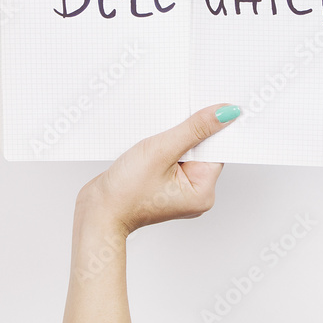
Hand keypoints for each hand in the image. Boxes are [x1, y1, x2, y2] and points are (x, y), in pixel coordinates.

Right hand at [75, 103, 241, 235]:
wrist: (97, 212)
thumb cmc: (125, 191)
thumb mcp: (162, 151)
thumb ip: (195, 129)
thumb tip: (225, 113)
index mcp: (203, 191)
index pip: (217, 149)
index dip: (209, 128)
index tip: (198, 111)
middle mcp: (196, 193)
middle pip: (202, 150)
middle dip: (187, 135)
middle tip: (165, 134)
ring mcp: (181, 190)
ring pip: (186, 152)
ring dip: (172, 141)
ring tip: (152, 147)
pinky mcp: (167, 185)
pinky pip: (173, 158)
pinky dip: (164, 149)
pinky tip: (148, 152)